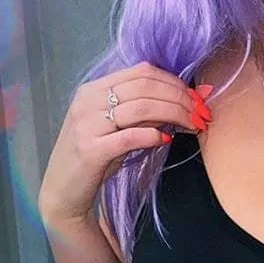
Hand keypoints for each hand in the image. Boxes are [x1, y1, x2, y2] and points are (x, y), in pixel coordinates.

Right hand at [37, 62, 211, 225]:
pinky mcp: (89, 150)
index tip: (197, 97)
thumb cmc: (96, 156)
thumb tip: (187, 100)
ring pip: (141, 107)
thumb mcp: (119, 127)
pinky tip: (166, 139)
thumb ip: (145, 111)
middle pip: (145, 86)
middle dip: (181, 98)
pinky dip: (152, 135)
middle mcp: (87, 101)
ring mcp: (86, 124)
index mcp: (94, 89)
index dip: (175, 82)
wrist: (62, 191)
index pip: (142, 71)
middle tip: (201, 113)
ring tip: (192, 126)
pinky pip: (129, 136)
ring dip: (175, 115)